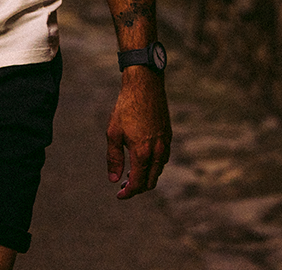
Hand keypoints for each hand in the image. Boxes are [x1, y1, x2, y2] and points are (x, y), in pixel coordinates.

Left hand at [106, 67, 171, 198]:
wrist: (144, 85)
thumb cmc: (126, 107)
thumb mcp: (113, 132)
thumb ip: (113, 158)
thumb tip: (113, 179)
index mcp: (142, 153)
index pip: (137, 183)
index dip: (128, 193)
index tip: (119, 195)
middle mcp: (157, 151)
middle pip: (150, 181)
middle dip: (137, 188)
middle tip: (123, 186)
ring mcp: (165, 144)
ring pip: (158, 171)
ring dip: (146, 176)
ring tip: (131, 174)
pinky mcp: (168, 135)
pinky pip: (163, 158)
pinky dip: (154, 165)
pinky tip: (143, 159)